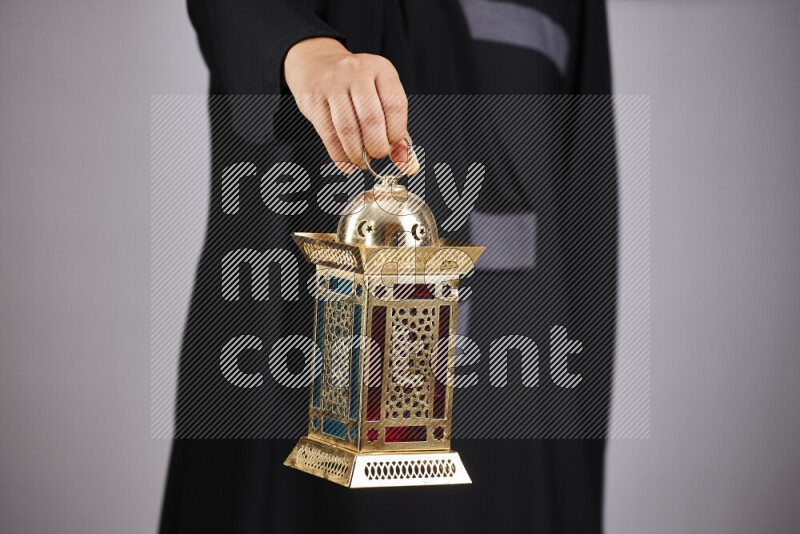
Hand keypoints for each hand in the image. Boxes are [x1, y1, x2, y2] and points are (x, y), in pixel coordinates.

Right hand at [283, 37, 418, 173]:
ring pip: (347, 128)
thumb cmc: (353, 84)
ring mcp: (332, 84)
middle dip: (377, 146)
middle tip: (377, 155)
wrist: (316, 64)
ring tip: (361, 161)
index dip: (396, 131)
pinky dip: (339, 155)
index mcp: (381, 69)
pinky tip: (346, 162)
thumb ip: (396, 127)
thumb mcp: (380, 95)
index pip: (395, 104)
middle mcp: (357, 72)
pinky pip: (328, 134)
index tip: (393, 144)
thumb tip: (407, 162)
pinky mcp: (313, 99)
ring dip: (357, 153)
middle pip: (371, 118)